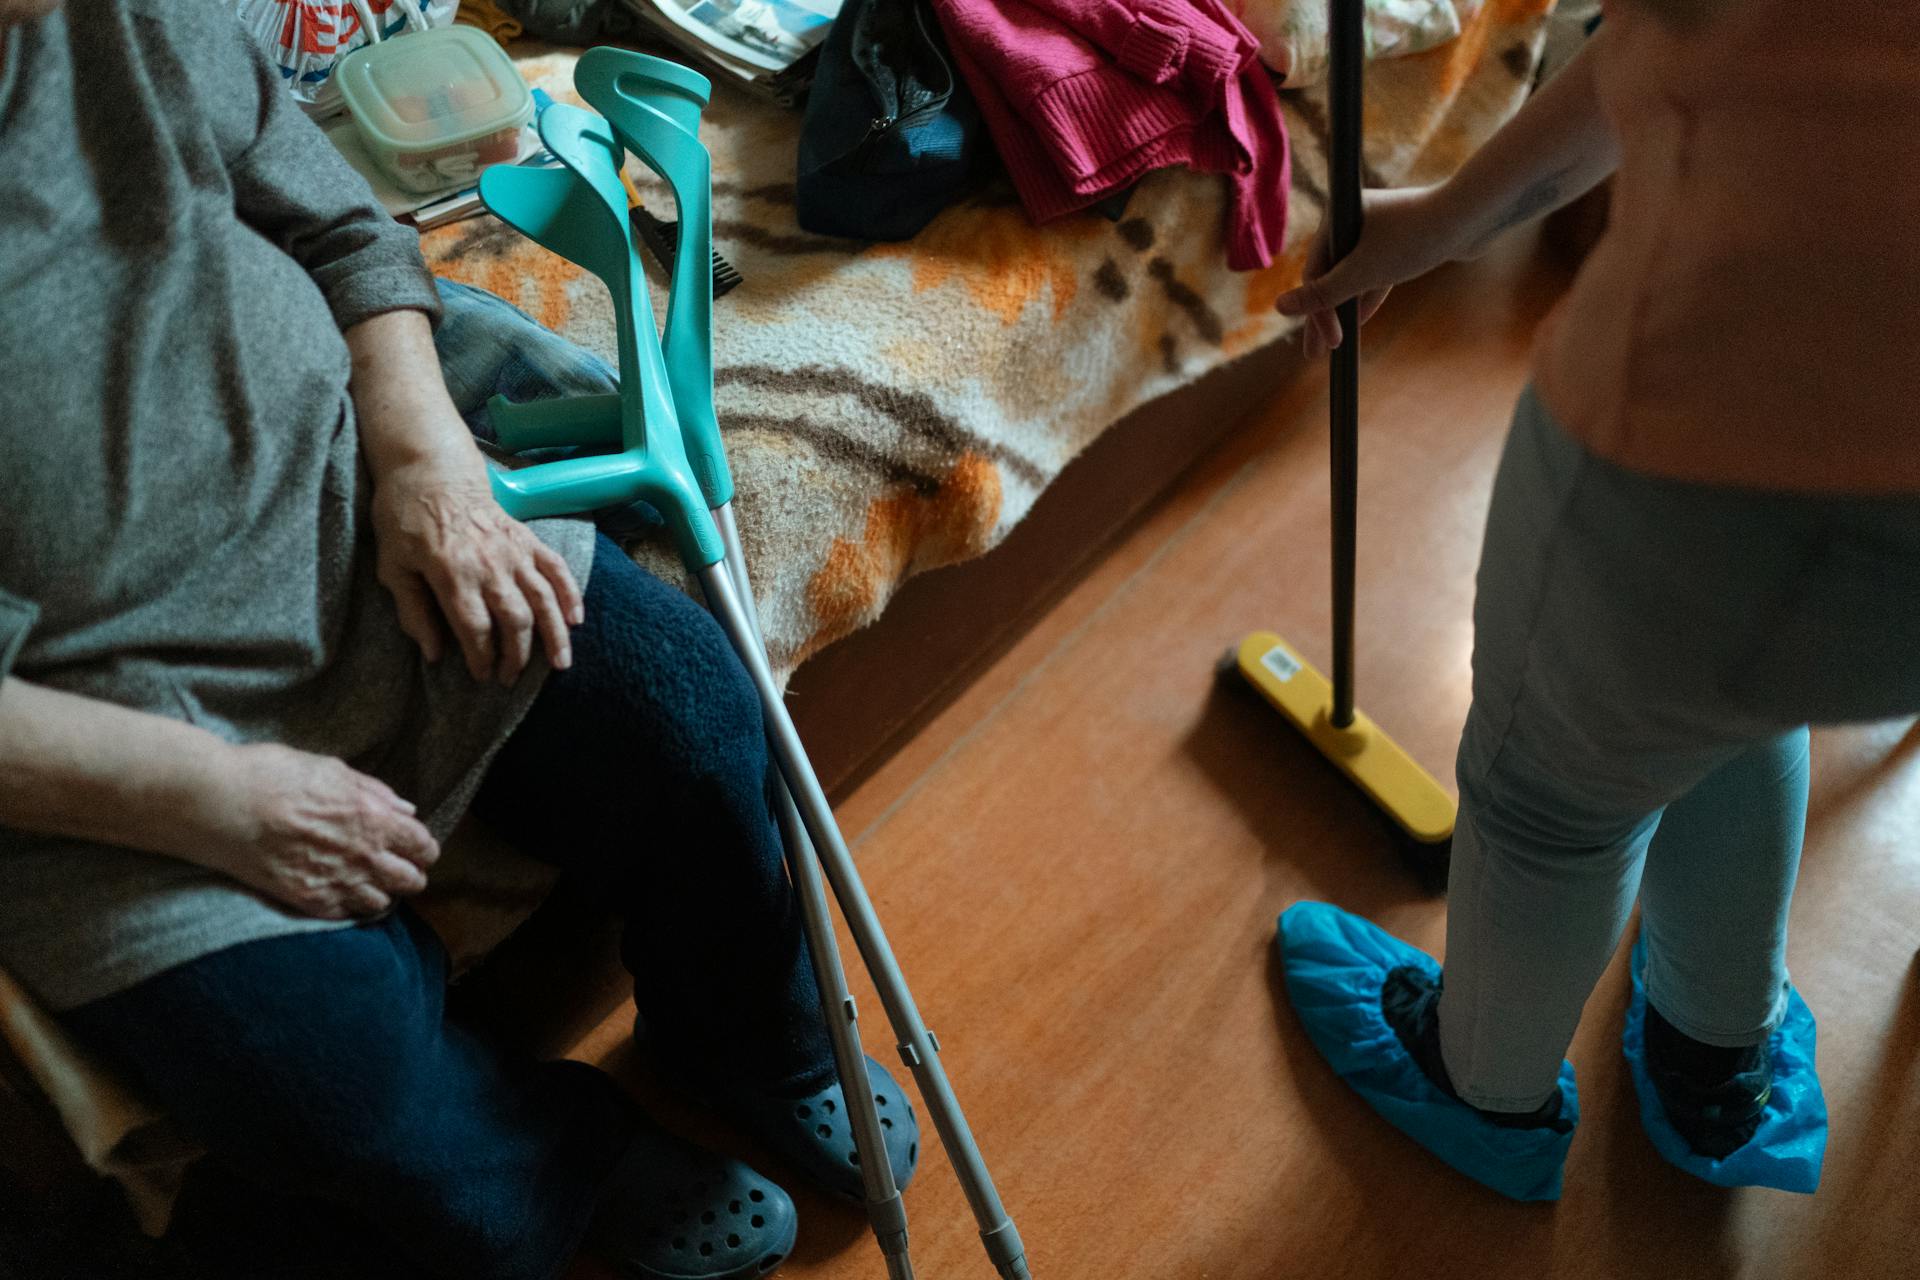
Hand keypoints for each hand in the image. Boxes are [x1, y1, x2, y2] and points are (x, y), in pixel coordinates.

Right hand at [191, 743, 439, 919]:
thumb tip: (405, 809)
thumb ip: (374, 793)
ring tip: (367, 881)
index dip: (424, 848)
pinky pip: (345, 914)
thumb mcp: (332, 770)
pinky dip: (348, 906)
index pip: (422, 845)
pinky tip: (339, 891)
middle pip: (411, 880)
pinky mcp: (307, 901)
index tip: (418, 848)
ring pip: (381, 903)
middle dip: (410, 873)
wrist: (219, 804)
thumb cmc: (273, 775)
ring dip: (380, 892)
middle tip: (397, 867)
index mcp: (373, 818)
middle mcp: (362, 855)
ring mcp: (335, 881)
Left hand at [370, 448, 583, 685]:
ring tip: (560, 663)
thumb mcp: (392, 566)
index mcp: (452, 573)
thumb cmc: (404, 519)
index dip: (482, 658)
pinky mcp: (527, 539)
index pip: (476, 628)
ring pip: (543, 599)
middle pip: (515, 620)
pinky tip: (576, 619)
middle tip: (511, 678)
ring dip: (555, 635)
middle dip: (517, 656)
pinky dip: (570, 594)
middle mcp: (489, 565)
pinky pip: (556, 569)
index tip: (482, 676)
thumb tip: (433, 653)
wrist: (431, 469)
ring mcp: (513, 551)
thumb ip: (413, 611)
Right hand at [1275, 185, 1468, 359]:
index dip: (1316, 311)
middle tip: (1314, 352)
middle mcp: (1354, 218)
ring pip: (1353, 275)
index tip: (1324, 342)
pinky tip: (1360, 320)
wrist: (1472, 217)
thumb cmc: (1414, 239)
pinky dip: (1368, 295)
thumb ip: (1321, 294)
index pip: (1314, 271)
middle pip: (1330, 275)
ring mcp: (1378, 229)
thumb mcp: (1362, 273)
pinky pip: (1375, 272)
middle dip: (1324, 315)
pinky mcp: (1400, 239)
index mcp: (1338, 216)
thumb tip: (1279, 309)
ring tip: (1335, 343)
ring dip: (1345, 309)